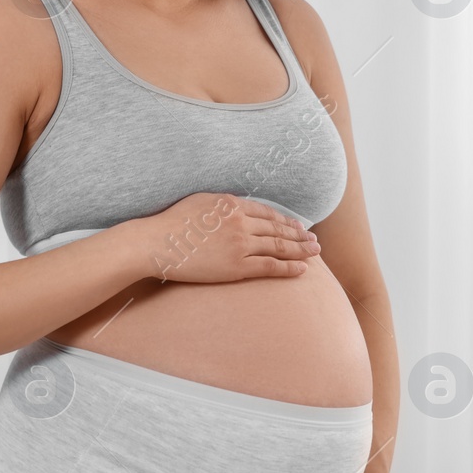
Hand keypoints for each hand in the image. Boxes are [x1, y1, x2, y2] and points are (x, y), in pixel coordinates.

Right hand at [133, 193, 319, 283]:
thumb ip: (222, 204)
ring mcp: (240, 244)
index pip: (267, 212)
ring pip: (279, 246)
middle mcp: (240, 222)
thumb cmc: (171, 223)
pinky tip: (302, 269)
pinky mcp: (236, 266)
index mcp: (231, 204)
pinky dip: (288, 268)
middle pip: (278, 228)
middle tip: (315, 240)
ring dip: (301, 250)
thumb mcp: (200, 202)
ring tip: (315, 252)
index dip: (285, 220)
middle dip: (300, 234)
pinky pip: (269, 266)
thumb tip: (234, 207)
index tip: (297, 226)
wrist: (156, 243)